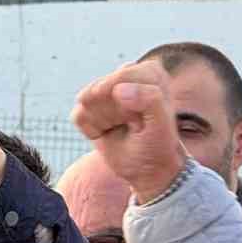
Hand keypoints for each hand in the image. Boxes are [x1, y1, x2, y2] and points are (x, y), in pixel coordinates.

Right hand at [71, 61, 187, 202]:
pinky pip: (79, 115)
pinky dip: (93, 130)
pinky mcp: (90, 105)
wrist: (146, 169)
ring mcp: (107, 89)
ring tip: (122, 128)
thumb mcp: (162, 128)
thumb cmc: (157, 147)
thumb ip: (150, 101)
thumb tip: (119, 89)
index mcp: (150, 73)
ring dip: (104, 122)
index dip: (127, 106)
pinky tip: (109, 132)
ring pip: (87, 101)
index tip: (141, 122)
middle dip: (114, 113)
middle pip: (101, 90)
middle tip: (134, 127)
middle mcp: (128, 75)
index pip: (121, 78)